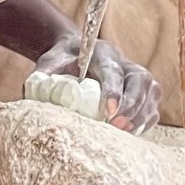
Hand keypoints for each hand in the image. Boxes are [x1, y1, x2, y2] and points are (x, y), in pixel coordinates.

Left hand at [35, 35, 160, 133]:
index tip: (107, 112)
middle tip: (116, 126)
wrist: (75, 52)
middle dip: (131, 106)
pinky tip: (132, 132)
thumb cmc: (61, 61)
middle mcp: (126, 62)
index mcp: (102, 53)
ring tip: (124, 132)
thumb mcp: (47, 64)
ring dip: (140, 115)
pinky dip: (146, 120)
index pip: (113, 72)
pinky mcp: (143, 91)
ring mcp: (137, 76)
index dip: (113, 92)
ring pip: (151, 93)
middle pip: (140, 82)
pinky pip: (152, 106)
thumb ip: (41, 78)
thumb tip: (32, 96)